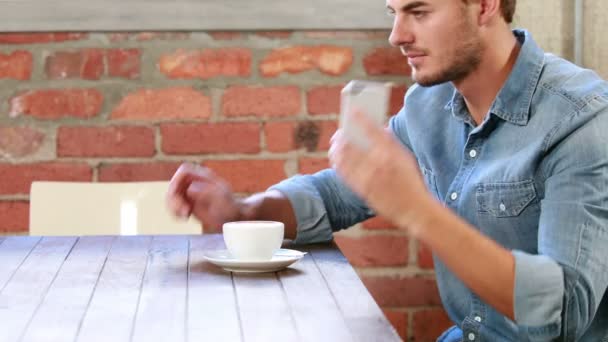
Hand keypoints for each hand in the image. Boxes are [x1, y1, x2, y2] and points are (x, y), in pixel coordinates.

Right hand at [166, 163, 241, 232]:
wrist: (234, 217)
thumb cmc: (231, 207)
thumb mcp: (221, 199)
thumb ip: (206, 192)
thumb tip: (190, 188)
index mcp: (204, 176)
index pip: (184, 170)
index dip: (177, 180)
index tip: (179, 194)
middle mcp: (195, 183)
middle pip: (174, 184)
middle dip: (174, 197)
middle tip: (184, 211)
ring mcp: (190, 193)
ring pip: (172, 195)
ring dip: (173, 206)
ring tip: (184, 216)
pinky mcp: (188, 204)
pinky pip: (175, 206)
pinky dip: (175, 212)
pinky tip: (184, 218)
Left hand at [328, 110, 434, 232]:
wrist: (414, 209)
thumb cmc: (412, 182)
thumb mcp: (406, 158)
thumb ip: (392, 142)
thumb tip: (380, 129)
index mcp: (391, 153)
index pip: (372, 129)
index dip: (360, 117)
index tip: (353, 110)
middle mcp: (378, 164)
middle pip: (351, 144)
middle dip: (342, 135)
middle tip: (340, 132)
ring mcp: (368, 178)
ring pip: (343, 159)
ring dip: (337, 149)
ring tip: (335, 145)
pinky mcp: (362, 190)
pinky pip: (344, 174)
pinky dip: (338, 164)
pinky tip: (337, 160)